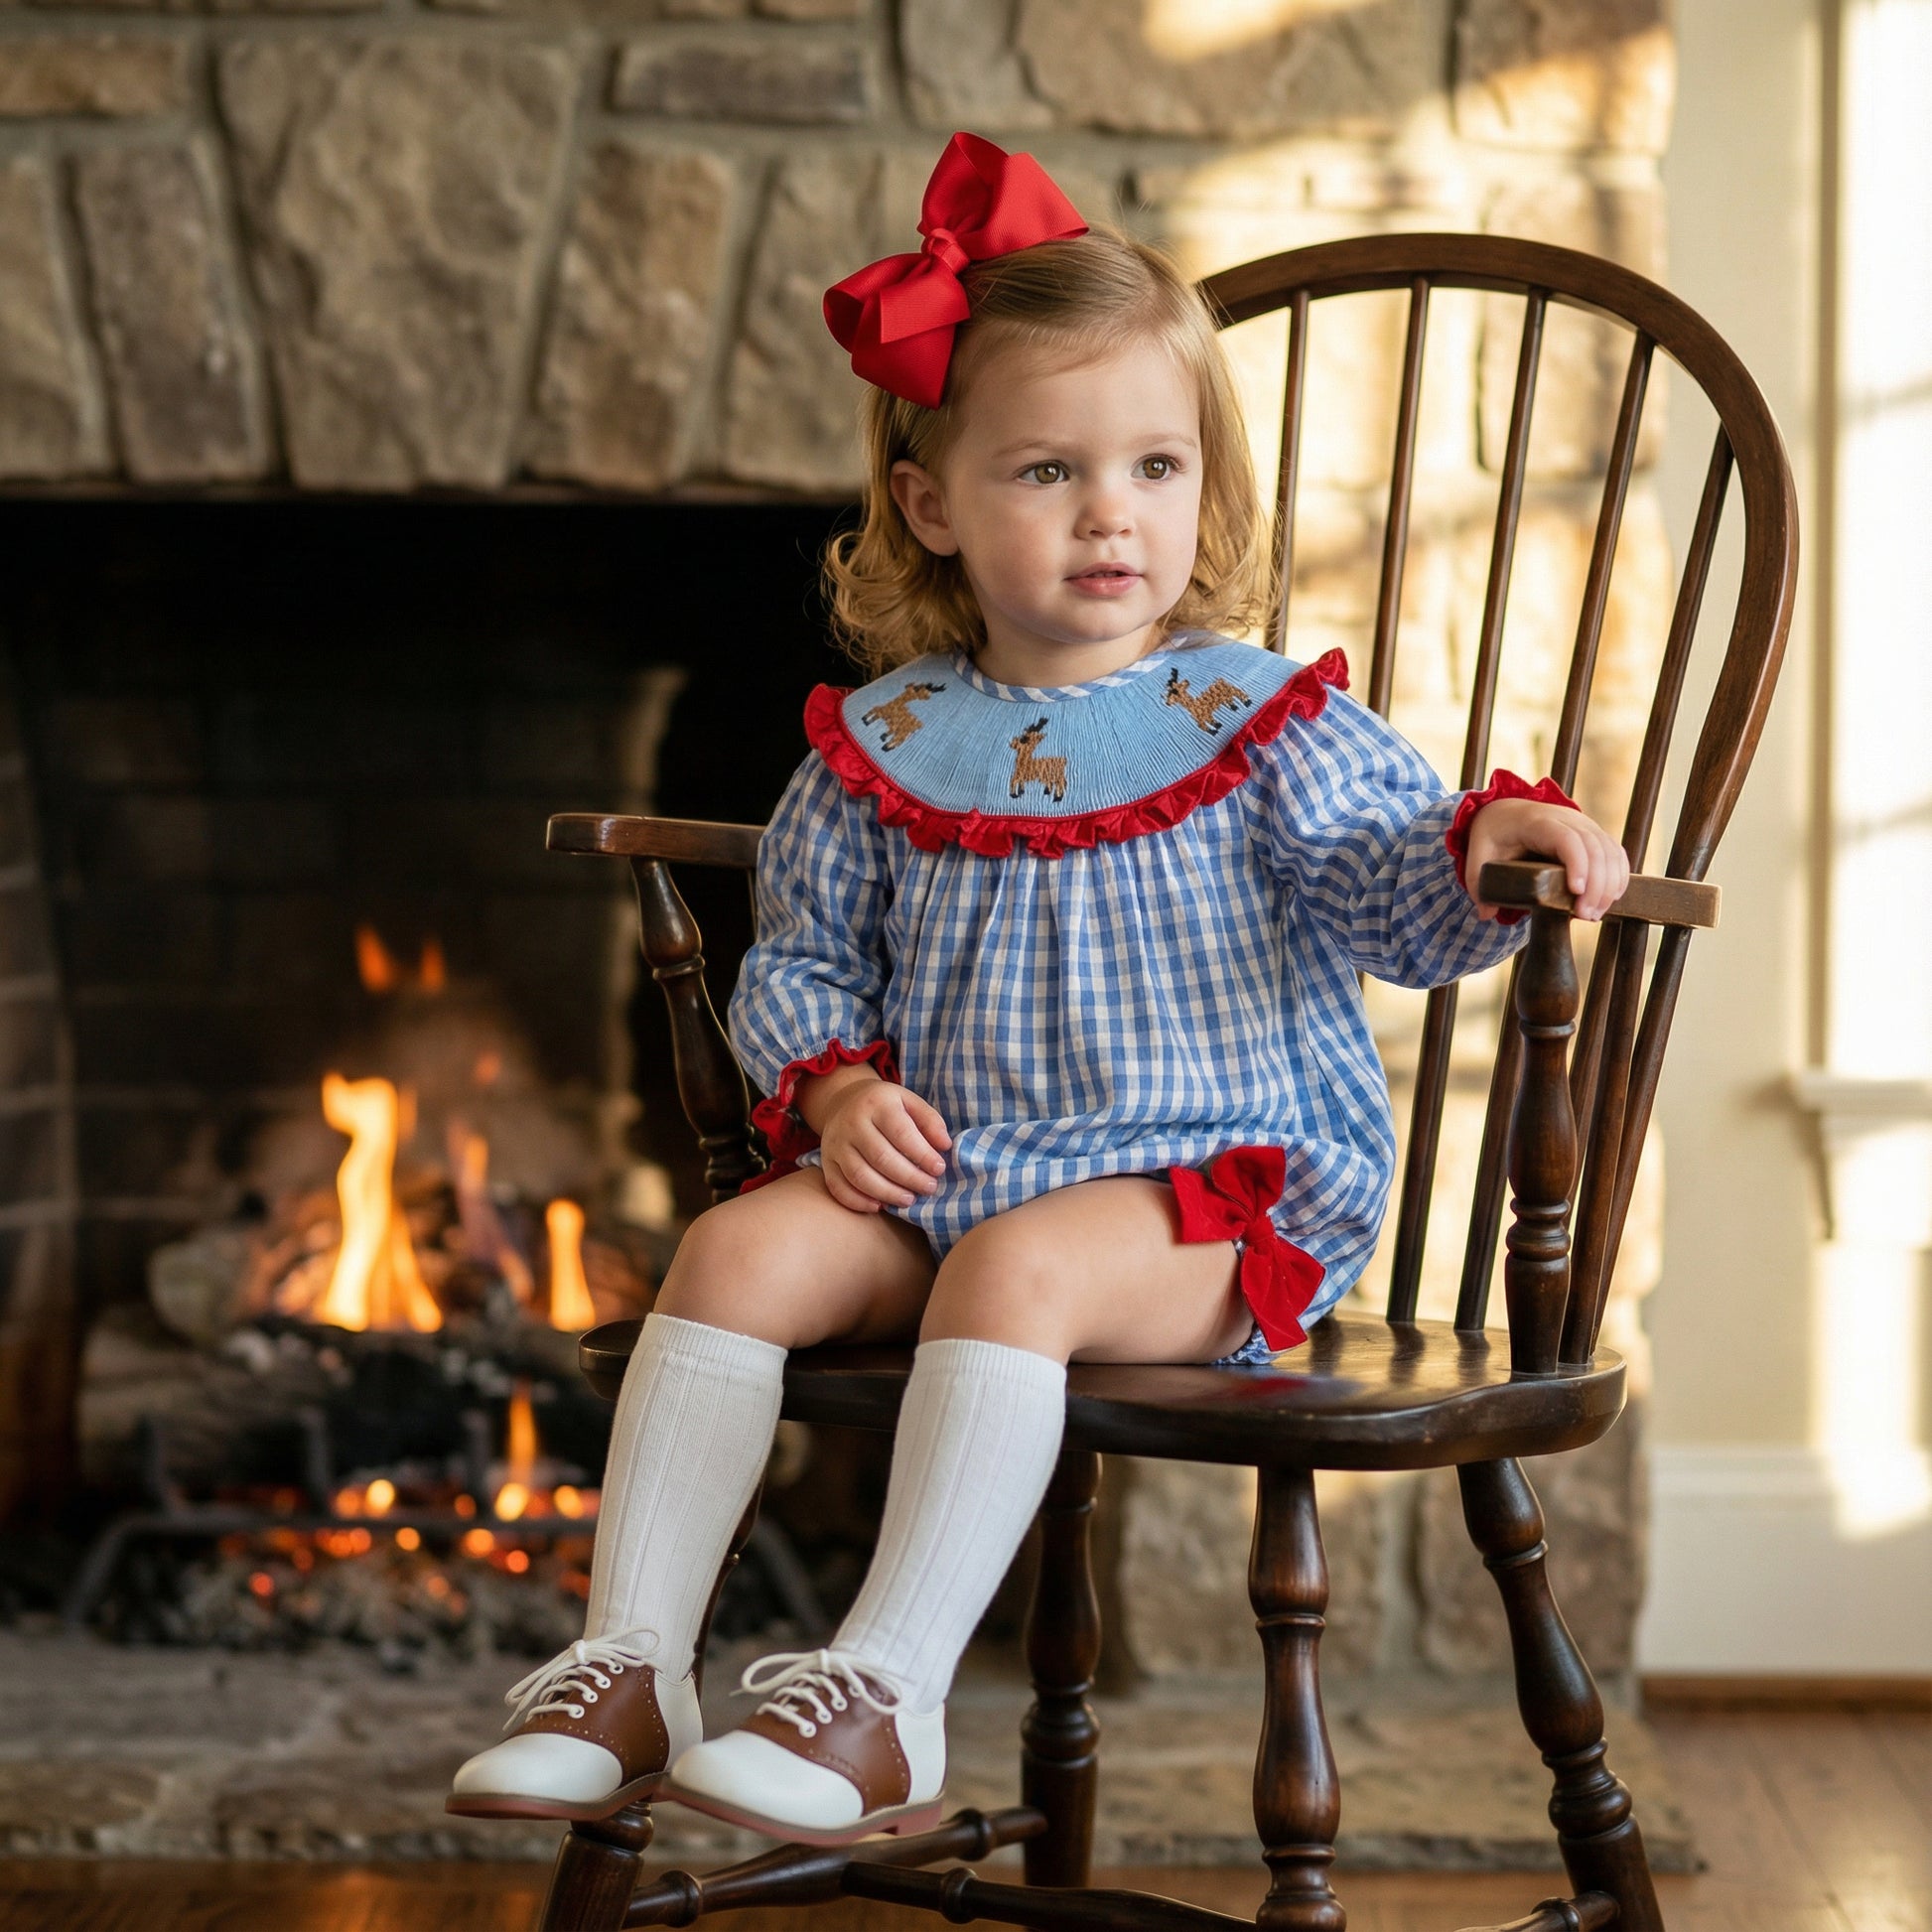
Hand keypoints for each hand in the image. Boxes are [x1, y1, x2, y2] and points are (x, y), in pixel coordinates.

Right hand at [811, 1077, 952, 1213]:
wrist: (843, 1102)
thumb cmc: (885, 1106)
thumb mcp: (909, 1102)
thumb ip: (930, 1121)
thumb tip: (945, 1146)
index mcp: (876, 1103)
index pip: (901, 1133)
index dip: (923, 1155)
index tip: (939, 1169)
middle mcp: (852, 1123)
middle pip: (881, 1157)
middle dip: (909, 1178)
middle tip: (929, 1188)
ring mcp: (835, 1144)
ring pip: (860, 1176)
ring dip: (887, 1193)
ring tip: (909, 1199)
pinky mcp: (826, 1162)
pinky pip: (838, 1187)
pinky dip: (858, 1201)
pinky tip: (879, 1206)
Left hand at [1463, 798, 1629, 921]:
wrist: (1507, 812)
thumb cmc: (1493, 834)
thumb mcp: (1478, 854)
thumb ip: (1477, 884)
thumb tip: (1485, 914)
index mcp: (1537, 822)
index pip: (1567, 839)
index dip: (1577, 864)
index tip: (1576, 891)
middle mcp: (1567, 819)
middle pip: (1594, 848)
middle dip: (1596, 885)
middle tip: (1586, 915)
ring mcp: (1583, 825)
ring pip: (1609, 851)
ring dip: (1609, 885)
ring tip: (1594, 914)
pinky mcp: (1593, 834)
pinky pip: (1614, 852)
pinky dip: (1618, 875)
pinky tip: (1611, 898)